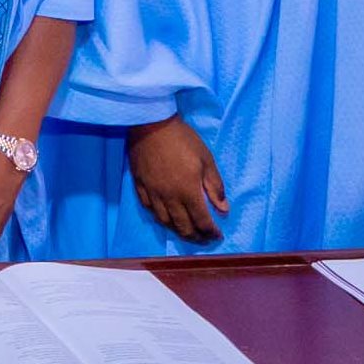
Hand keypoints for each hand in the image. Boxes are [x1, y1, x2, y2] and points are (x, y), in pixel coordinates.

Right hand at [128, 116, 228, 243]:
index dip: (210, 232)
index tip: (217, 236)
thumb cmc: (183, 140)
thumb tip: (223, 209)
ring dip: (177, 230)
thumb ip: (215, 187)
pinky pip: (149, 209)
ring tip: (186, 232)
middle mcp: (169, 198)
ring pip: (164, 221)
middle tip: (204, 239)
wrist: (151, 125)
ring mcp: (152, 193)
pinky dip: (159, 217)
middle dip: (195, 237)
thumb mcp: (206, 160)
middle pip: (182, 226)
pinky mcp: (140, 185)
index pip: (201, 221)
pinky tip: (165, 217)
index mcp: (188, 192)